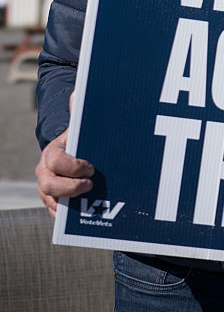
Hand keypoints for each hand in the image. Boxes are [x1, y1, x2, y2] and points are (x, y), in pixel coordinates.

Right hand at [35, 94, 94, 218]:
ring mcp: (47, 189)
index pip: (56, 161)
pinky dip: (68, 216)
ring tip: (89, 201)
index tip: (91, 168)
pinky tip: (84, 217)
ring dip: (69, 204)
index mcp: (52, 153)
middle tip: (91, 184)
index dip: (73, 166)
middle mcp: (45, 172)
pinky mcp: (53, 203)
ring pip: (51, 201)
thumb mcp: (78, 128)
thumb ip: (78, 113)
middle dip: (71, 187)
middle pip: (49, 185)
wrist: (67, 155)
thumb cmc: (76, 141)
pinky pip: (56, 213)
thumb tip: (77, 94)